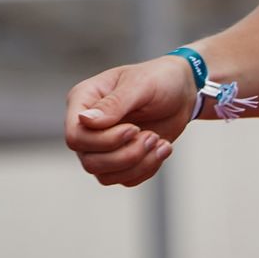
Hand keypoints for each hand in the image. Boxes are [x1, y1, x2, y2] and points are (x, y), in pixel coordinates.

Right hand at [64, 55, 196, 186]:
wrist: (183, 92)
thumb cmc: (160, 79)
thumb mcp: (140, 84)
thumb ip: (114, 103)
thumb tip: (85, 120)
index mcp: (84, 100)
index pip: (76, 136)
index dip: (104, 141)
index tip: (134, 129)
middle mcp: (88, 125)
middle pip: (90, 161)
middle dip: (126, 155)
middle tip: (152, 136)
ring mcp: (101, 145)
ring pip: (105, 175)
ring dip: (138, 163)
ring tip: (159, 142)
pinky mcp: (119, 159)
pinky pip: (125, 179)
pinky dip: (146, 168)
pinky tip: (162, 148)